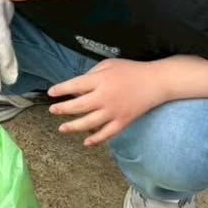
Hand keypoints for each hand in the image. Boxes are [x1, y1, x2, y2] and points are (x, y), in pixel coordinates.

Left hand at [49, 59, 165, 146]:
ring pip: (89, 122)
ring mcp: (114, 111)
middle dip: (63, 109)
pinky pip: (107, 134)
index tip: (51, 93)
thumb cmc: (131, 71)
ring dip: (73, 127)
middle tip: (52, 111)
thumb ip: (91, 75)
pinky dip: (96, 140)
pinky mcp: (123, 121)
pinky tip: (86, 143)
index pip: (75, 85)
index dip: (61, 89)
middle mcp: (105, 97)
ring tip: (62, 129)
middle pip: (79, 106)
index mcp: (100, 80)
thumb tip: (77, 87)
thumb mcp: (109, 65)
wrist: (156, 82)